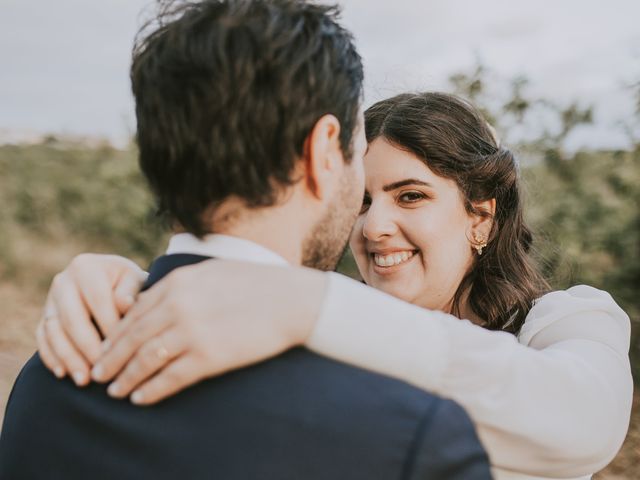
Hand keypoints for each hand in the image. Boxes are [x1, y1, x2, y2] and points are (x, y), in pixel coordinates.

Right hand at [36, 254, 146, 385]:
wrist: (113, 283)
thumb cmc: (130, 285)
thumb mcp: (136, 281)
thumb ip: (131, 291)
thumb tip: (125, 304)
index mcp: (87, 267)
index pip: (97, 300)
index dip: (108, 326)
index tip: (121, 350)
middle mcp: (63, 280)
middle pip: (71, 318)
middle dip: (86, 348)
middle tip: (101, 371)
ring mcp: (50, 299)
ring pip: (54, 330)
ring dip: (68, 357)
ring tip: (83, 380)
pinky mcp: (45, 315)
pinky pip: (42, 337)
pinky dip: (51, 356)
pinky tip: (63, 374)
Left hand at [91, 260, 325, 404]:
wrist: (291, 300)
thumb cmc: (256, 283)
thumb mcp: (211, 272)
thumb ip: (180, 284)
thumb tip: (155, 300)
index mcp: (177, 282)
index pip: (134, 313)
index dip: (115, 334)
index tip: (105, 348)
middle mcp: (178, 306)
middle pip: (132, 338)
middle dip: (111, 359)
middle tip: (97, 374)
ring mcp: (192, 332)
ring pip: (145, 360)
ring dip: (126, 378)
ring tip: (115, 391)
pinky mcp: (209, 357)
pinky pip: (170, 377)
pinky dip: (151, 390)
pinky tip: (141, 398)